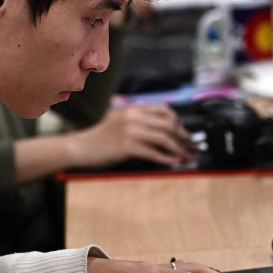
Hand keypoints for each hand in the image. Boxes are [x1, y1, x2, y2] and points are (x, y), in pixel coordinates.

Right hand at [67, 105, 195, 168]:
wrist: (80, 148)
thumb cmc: (101, 139)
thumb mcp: (120, 122)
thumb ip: (139, 122)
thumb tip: (165, 132)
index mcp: (133, 109)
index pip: (164, 110)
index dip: (179, 123)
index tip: (186, 134)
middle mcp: (133, 116)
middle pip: (168, 124)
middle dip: (184, 137)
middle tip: (192, 147)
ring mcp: (129, 130)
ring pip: (164, 138)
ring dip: (179, 149)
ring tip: (187, 157)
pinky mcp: (126, 146)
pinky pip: (152, 152)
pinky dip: (166, 158)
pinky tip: (174, 163)